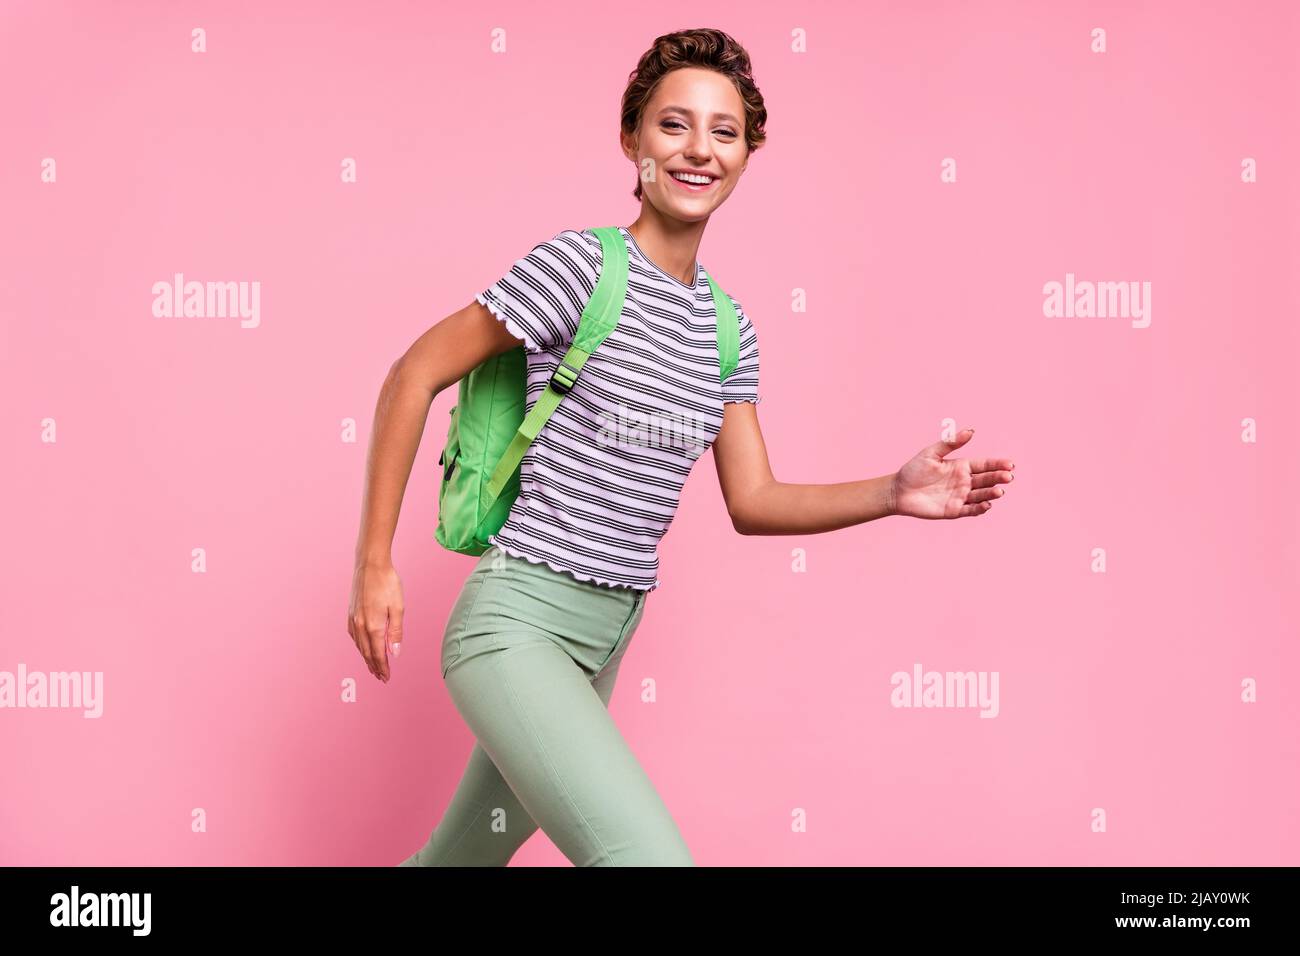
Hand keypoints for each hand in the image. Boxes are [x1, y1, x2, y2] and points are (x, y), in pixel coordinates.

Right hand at [347, 560, 404, 682]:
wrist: (370, 565)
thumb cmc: (387, 583)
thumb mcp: (399, 607)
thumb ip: (396, 632)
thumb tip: (395, 653)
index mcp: (374, 626)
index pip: (378, 654)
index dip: (383, 667)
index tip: (386, 677)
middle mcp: (361, 625)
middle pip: (367, 653)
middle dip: (374, 666)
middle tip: (381, 677)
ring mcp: (353, 619)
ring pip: (359, 646)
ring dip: (366, 658)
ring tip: (373, 667)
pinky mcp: (350, 613)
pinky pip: (354, 636)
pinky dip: (359, 646)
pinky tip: (363, 648)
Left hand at [890, 427, 1014, 519]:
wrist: (898, 491)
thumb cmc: (913, 470)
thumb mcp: (931, 453)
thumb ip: (951, 443)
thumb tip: (971, 430)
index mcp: (961, 466)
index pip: (984, 465)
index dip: (997, 464)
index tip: (1010, 464)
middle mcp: (964, 482)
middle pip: (987, 480)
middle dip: (999, 478)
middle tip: (1008, 477)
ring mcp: (960, 496)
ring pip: (981, 495)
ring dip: (991, 493)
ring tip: (999, 491)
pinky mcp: (954, 510)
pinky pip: (970, 510)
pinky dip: (980, 508)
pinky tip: (987, 504)